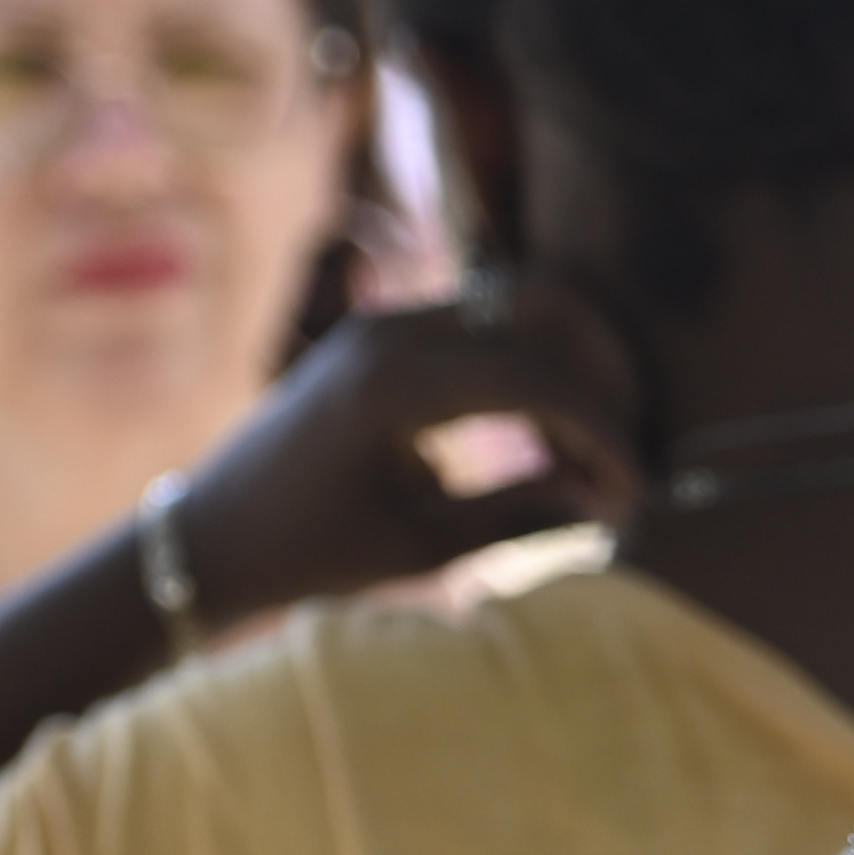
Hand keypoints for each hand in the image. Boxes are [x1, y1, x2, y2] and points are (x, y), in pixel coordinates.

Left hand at [164, 271, 650, 620]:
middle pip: (536, 304)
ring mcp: (383, 324)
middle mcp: (387, 332)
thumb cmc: (310, 550)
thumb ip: (522, 513)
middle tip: (629, 443)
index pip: (533, 379)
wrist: (216, 532)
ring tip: (590, 453)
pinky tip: (547, 441)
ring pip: (516, 308)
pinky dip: (530, 372)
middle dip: (601, 370)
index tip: (638, 492)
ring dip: (568, 369)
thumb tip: (611, 501)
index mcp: (390, 386)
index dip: (602, 434)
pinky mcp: (386, 336)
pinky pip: (484, 329)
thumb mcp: (422, 548)